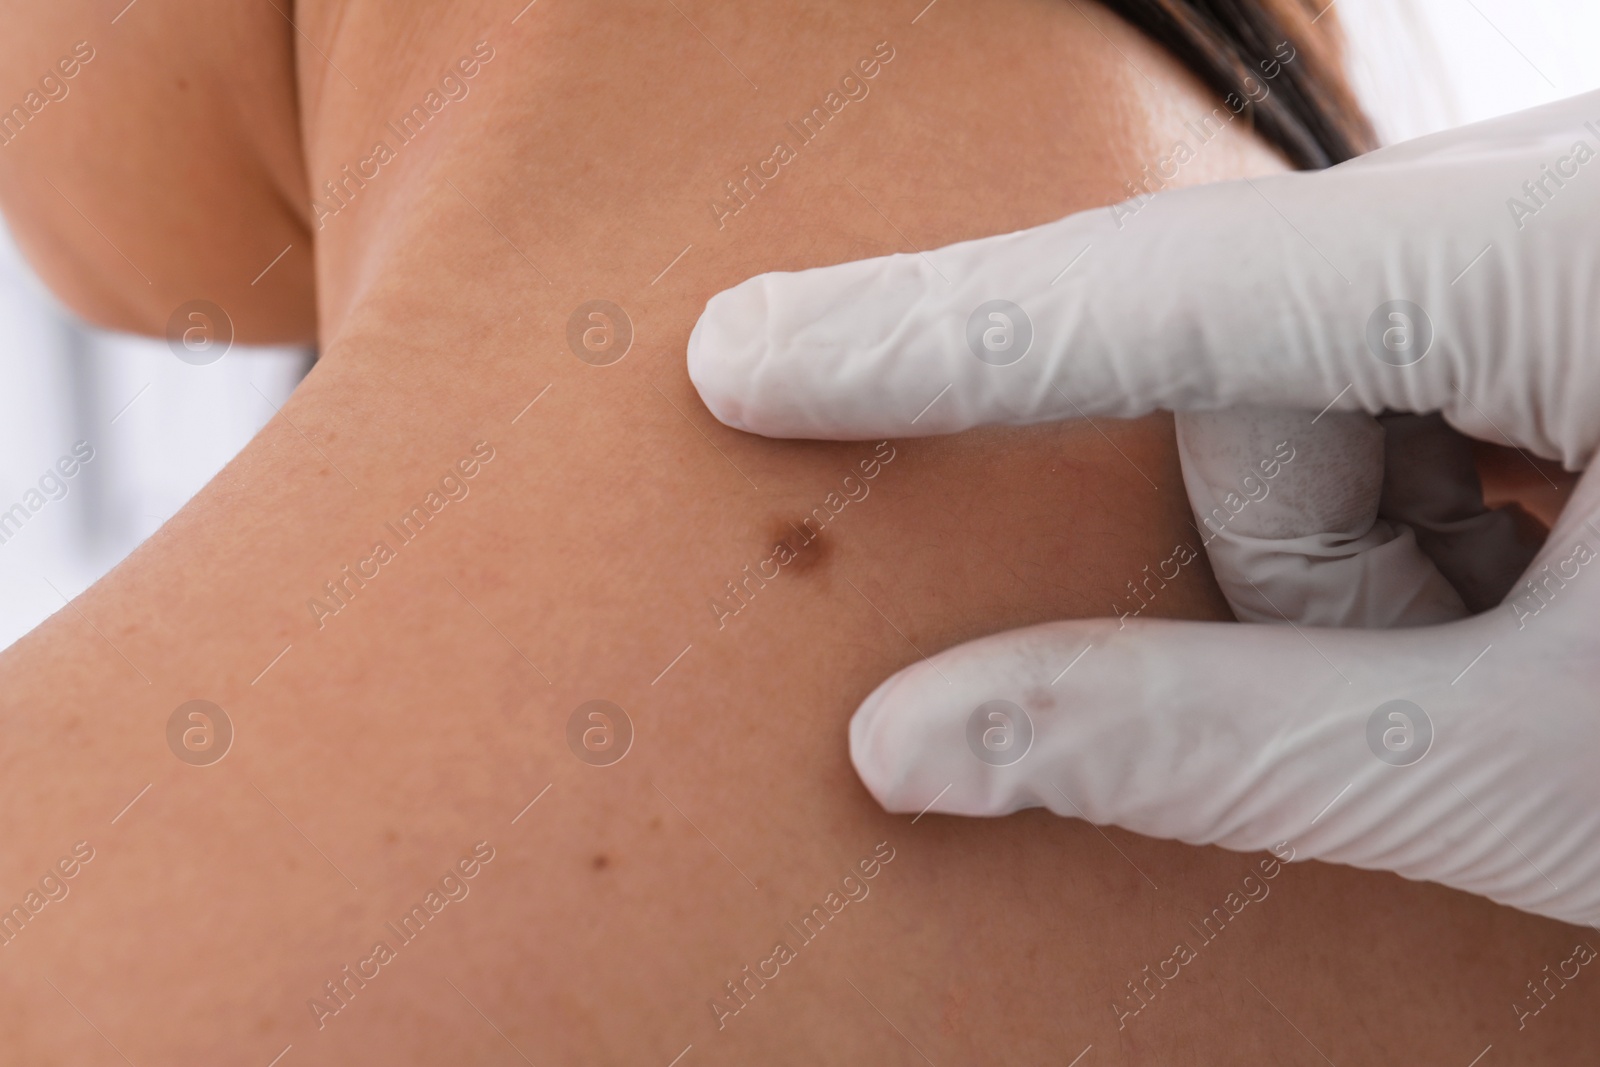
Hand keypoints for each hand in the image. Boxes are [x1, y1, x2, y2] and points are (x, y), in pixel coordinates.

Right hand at [686, 90, 1599, 925]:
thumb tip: (912, 739)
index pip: (1181, 282)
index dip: (942, 330)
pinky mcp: (1571, 269)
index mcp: (1582, 250)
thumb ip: (1213, 745)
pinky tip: (1523, 572)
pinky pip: (1392, 349)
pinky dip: (1401, 484)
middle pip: (1259, 345)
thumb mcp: (1530, 770)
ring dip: (1357, 532)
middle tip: (1438, 654)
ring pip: (1318, 355)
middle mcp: (1569, 190)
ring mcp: (1567, 222)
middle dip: (1285, 545)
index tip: (750, 354)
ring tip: (1507, 633)